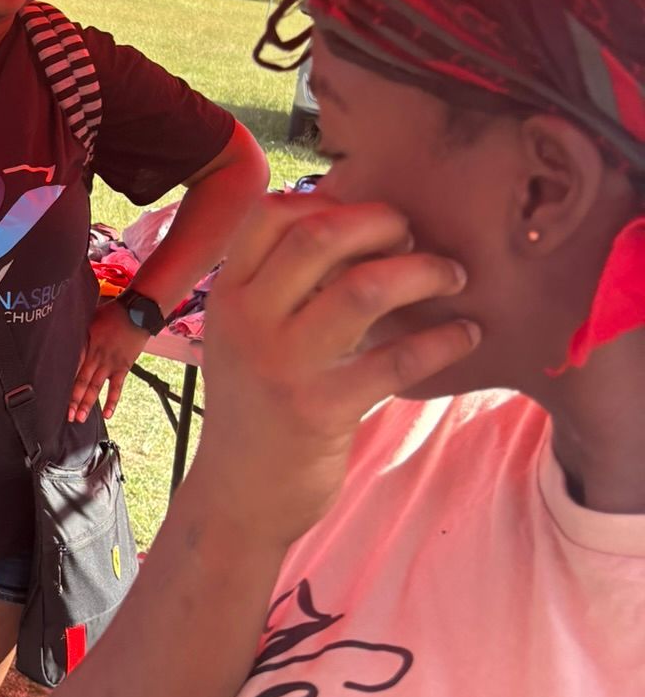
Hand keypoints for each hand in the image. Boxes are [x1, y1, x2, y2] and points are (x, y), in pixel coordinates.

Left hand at [69, 301, 148, 423]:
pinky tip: (107, 414)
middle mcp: (97, 357)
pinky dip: (112, 401)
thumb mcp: (89, 318)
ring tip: (80, 418)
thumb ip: (77, 331)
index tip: (52, 392)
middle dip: (73, 399)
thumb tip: (61, 335)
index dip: (62, 380)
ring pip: (96, 387)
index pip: (71, 366)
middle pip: (81, 381)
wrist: (136, 312)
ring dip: (88, 403)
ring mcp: (110, 364)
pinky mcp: (123, 367)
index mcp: (86, 344)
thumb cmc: (112, 312)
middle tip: (66, 414)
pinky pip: (117, 388)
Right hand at [193, 195, 479, 543]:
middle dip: (381, 222)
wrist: (239, 496)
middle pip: (319, 236)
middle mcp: (249, 321)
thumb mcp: (245, 337)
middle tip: (414, 235)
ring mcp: (284, 365)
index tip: (367, 216)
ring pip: (363, 289)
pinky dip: (443, 338)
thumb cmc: (256, 407)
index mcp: (228, 296)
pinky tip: (467, 334)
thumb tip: (353, 227)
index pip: (270, 214)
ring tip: (453, 275)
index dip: (327, 199)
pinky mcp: (323, 409)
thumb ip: (281, 287)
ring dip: (422, 272)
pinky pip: (397, 359)